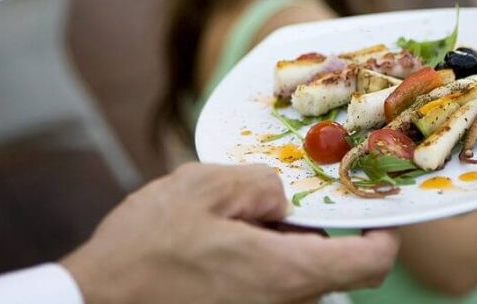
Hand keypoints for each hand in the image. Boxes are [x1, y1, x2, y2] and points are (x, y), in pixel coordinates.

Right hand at [62, 163, 398, 303]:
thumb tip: (281, 197)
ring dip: (280, 247)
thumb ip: (259, 184)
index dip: (382, 236)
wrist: (94, 302)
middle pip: (329, 268)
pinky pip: (269, 291)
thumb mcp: (204, 188)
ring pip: (295, 279)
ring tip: (233, 221)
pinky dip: (260, 264)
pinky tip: (218, 244)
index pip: (368, 265)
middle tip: (275, 204)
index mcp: (283, 273)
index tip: (373, 215)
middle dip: (311, 232)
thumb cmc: (145, 249)